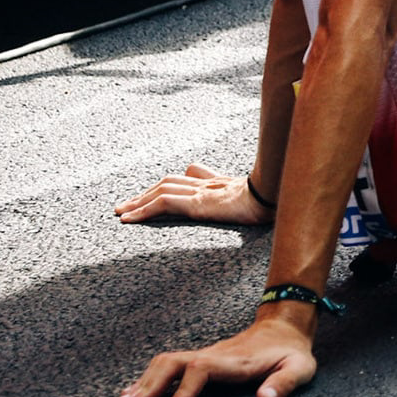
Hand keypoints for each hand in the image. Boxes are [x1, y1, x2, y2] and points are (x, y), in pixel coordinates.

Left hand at [114, 162, 272, 225]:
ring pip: (161, 191)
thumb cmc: (271, 198)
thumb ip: (242, 192)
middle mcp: (207, 184)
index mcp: (220, 183)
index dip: (169, 185)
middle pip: (169, 183)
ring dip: (138, 201)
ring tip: (121, 212)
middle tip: (126, 204)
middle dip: (146, 193)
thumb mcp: (255, 196)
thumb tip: (240, 199)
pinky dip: (142, 210)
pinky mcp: (196, 203)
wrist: (274, 196)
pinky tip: (128, 219)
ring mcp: (201, 192)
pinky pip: (162, 204)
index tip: (154, 194)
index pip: (188, 177)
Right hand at [115, 315, 316, 396]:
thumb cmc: (291, 353)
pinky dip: (148, 378)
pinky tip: (133, 393)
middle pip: (173, 363)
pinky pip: (169, 366)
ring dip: (144, 382)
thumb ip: (284, 383)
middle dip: (150, 385)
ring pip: (166, 362)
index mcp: (235, 361)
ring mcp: (205, 356)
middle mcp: (214, 355)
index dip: (184, 389)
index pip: (202, 369)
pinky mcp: (201, 359)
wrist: (285, 328)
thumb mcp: (300, 368)